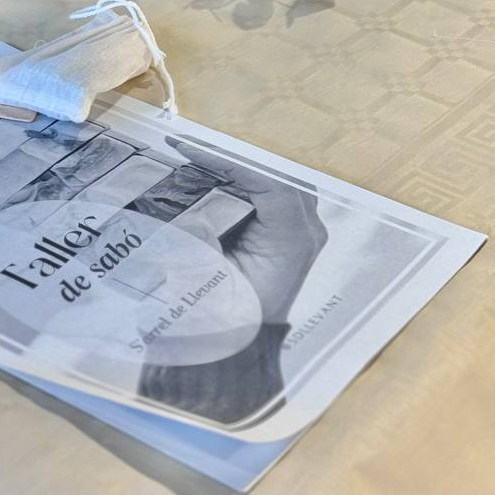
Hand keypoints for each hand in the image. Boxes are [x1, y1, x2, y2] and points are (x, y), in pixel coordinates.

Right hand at [165, 136, 327, 323]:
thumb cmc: (226, 320)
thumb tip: (194, 219)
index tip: (190, 149)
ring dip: (238, 167)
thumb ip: (202, 247)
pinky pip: (271, 192)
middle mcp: (306, 230)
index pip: (272, 184)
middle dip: (232, 158)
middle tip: (188, 148)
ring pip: (274, 178)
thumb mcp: (209, 283)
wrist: (239, 346)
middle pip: (274, 173)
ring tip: (196, 156)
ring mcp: (302, 229)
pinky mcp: (290, 230)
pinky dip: (243, 180)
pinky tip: (211, 174)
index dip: (231, 161)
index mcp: (293, 243)